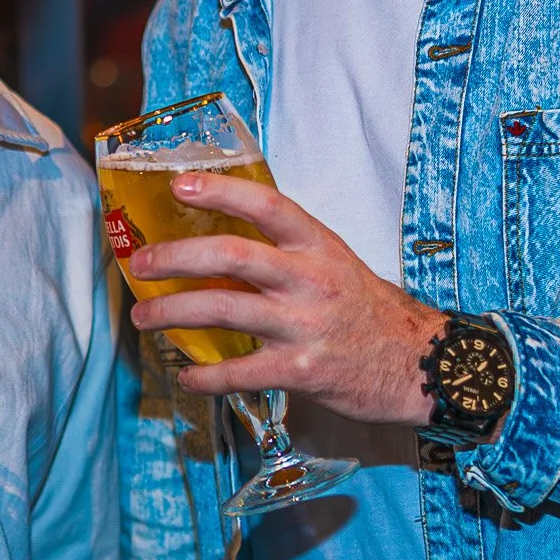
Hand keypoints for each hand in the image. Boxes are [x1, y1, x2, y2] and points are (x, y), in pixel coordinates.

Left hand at [127, 173, 439, 425]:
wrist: (420, 364)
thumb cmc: (367, 311)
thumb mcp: (335, 264)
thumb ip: (287, 252)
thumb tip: (221, 246)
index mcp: (318, 245)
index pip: (266, 205)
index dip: (220, 190)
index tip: (178, 184)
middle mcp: (310, 279)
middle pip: (231, 255)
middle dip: (175, 256)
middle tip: (139, 263)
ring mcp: (304, 325)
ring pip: (223, 309)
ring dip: (173, 313)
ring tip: (143, 318)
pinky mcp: (301, 371)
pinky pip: (238, 372)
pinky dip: (203, 375)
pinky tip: (185, 375)